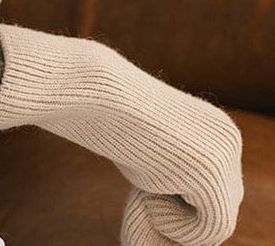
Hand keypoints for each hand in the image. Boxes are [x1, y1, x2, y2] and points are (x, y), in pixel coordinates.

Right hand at [0, 24, 242, 245]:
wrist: (89, 87)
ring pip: (211, 224)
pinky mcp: (212, 175)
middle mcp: (230, 138)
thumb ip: (163, 157)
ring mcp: (225, 155)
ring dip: (168, 213)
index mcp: (215, 126)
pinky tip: (144, 185)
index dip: (169, 195)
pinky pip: (206, 232)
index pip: (206, 188)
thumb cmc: (96, 108)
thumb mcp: (141, 136)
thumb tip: (162, 185)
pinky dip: (168, 221)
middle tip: (136, 184)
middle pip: (214, 207)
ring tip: (138, 178)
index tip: (137, 171)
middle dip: (174, 209)